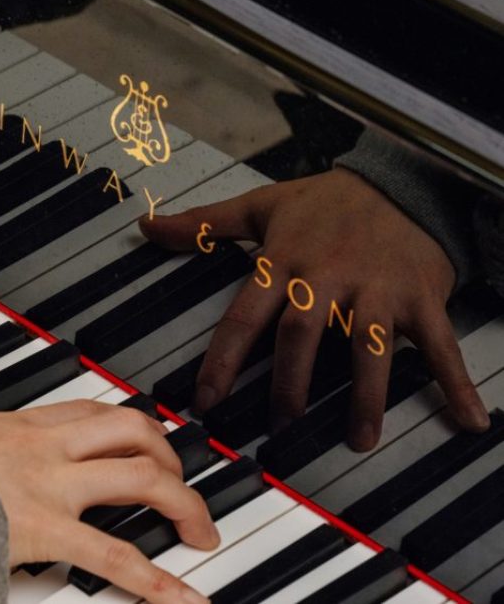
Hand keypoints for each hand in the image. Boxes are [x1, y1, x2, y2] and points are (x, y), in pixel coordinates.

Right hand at [0, 366, 217, 603]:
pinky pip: (115, 555)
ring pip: (140, 477)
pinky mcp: (45, 529)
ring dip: (183, 503)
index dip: (126, 426)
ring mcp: (49, 485)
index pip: (87, 412)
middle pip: (131, 431)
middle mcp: (41, 447)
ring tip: (201, 534)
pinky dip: (158, 581)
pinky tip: (183, 598)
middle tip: (183, 490)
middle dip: (170, 458)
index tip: (146, 442)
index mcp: (12, 427)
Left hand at [141, 168, 488, 450]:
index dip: (222, 362)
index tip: (207, 402)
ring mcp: (376, 288)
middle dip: (289, 384)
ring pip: (367, 346)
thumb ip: (202, 225)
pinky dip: (456, 382)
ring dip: (364, 395)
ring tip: (357, 438)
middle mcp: (326, 277)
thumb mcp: (259, 206)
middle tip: (281, 425)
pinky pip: (438, 343)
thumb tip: (146, 224)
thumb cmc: (322, 203)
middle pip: (301, 336)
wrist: (398, 180)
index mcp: (283, 261)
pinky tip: (470, 420)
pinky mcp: (419, 296)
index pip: (243, 317)